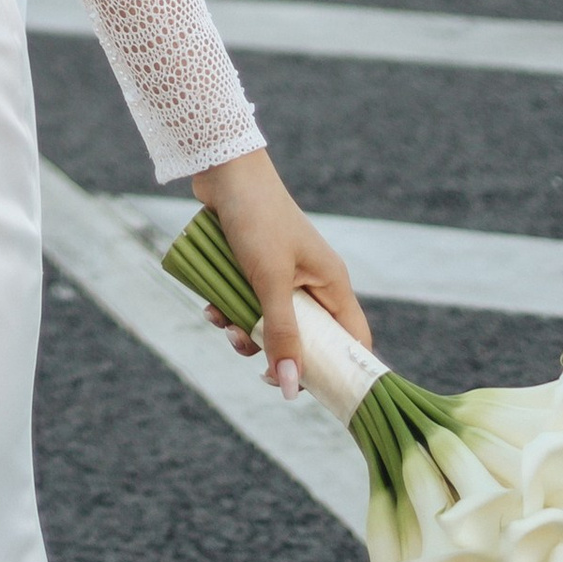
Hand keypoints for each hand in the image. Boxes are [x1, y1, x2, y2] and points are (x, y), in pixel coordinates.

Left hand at [190, 149, 369, 394]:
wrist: (222, 168)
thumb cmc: (256, 218)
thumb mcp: (269, 281)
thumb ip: (281, 334)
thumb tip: (291, 389)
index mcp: (331, 283)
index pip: (353, 340)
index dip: (339, 371)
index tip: (311, 393)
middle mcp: (313, 281)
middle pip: (306, 339)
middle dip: (275, 351)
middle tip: (251, 357)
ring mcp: (284, 273)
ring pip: (270, 324)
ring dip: (245, 331)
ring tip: (223, 323)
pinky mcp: (255, 266)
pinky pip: (248, 303)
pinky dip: (230, 309)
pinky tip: (210, 305)